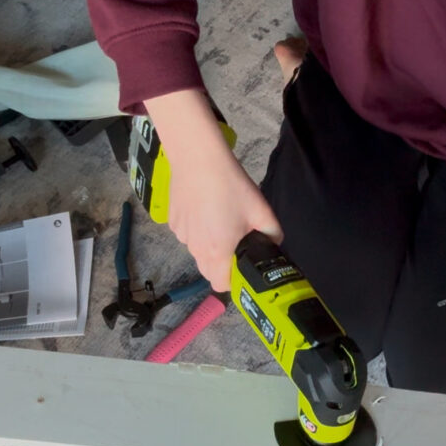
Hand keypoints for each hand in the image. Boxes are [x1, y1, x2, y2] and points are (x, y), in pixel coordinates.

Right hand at [145, 89, 282, 291]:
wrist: (198, 160)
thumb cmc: (232, 187)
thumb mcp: (262, 211)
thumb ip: (273, 235)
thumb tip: (273, 245)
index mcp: (218, 253)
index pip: (221, 285)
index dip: (234, 281)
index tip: (242, 266)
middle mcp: (196, 250)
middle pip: (208, 271)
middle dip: (222, 264)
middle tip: (235, 241)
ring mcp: (181, 236)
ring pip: (197, 251)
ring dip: (208, 245)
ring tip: (220, 218)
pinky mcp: (172, 222)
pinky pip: (187, 235)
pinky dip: (196, 229)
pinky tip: (204, 208)